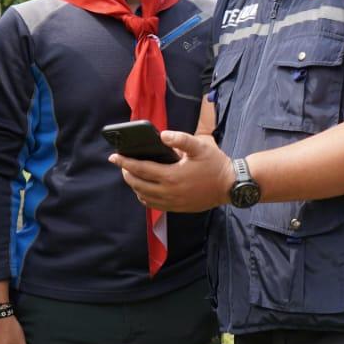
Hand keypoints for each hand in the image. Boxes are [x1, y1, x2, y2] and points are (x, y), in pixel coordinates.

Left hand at [111, 131, 233, 212]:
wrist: (230, 186)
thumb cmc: (216, 164)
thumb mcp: (200, 146)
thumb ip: (180, 139)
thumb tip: (163, 135)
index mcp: (172, 175)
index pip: (140, 168)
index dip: (124, 162)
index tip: (114, 157)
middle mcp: (169, 191)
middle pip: (138, 184)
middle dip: (126, 173)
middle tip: (122, 164)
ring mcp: (172, 202)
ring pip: (143, 196)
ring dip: (134, 185)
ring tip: (131, 175)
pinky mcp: (177, 208)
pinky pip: (153, 205)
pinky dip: (144, 197)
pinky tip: (144, 189)